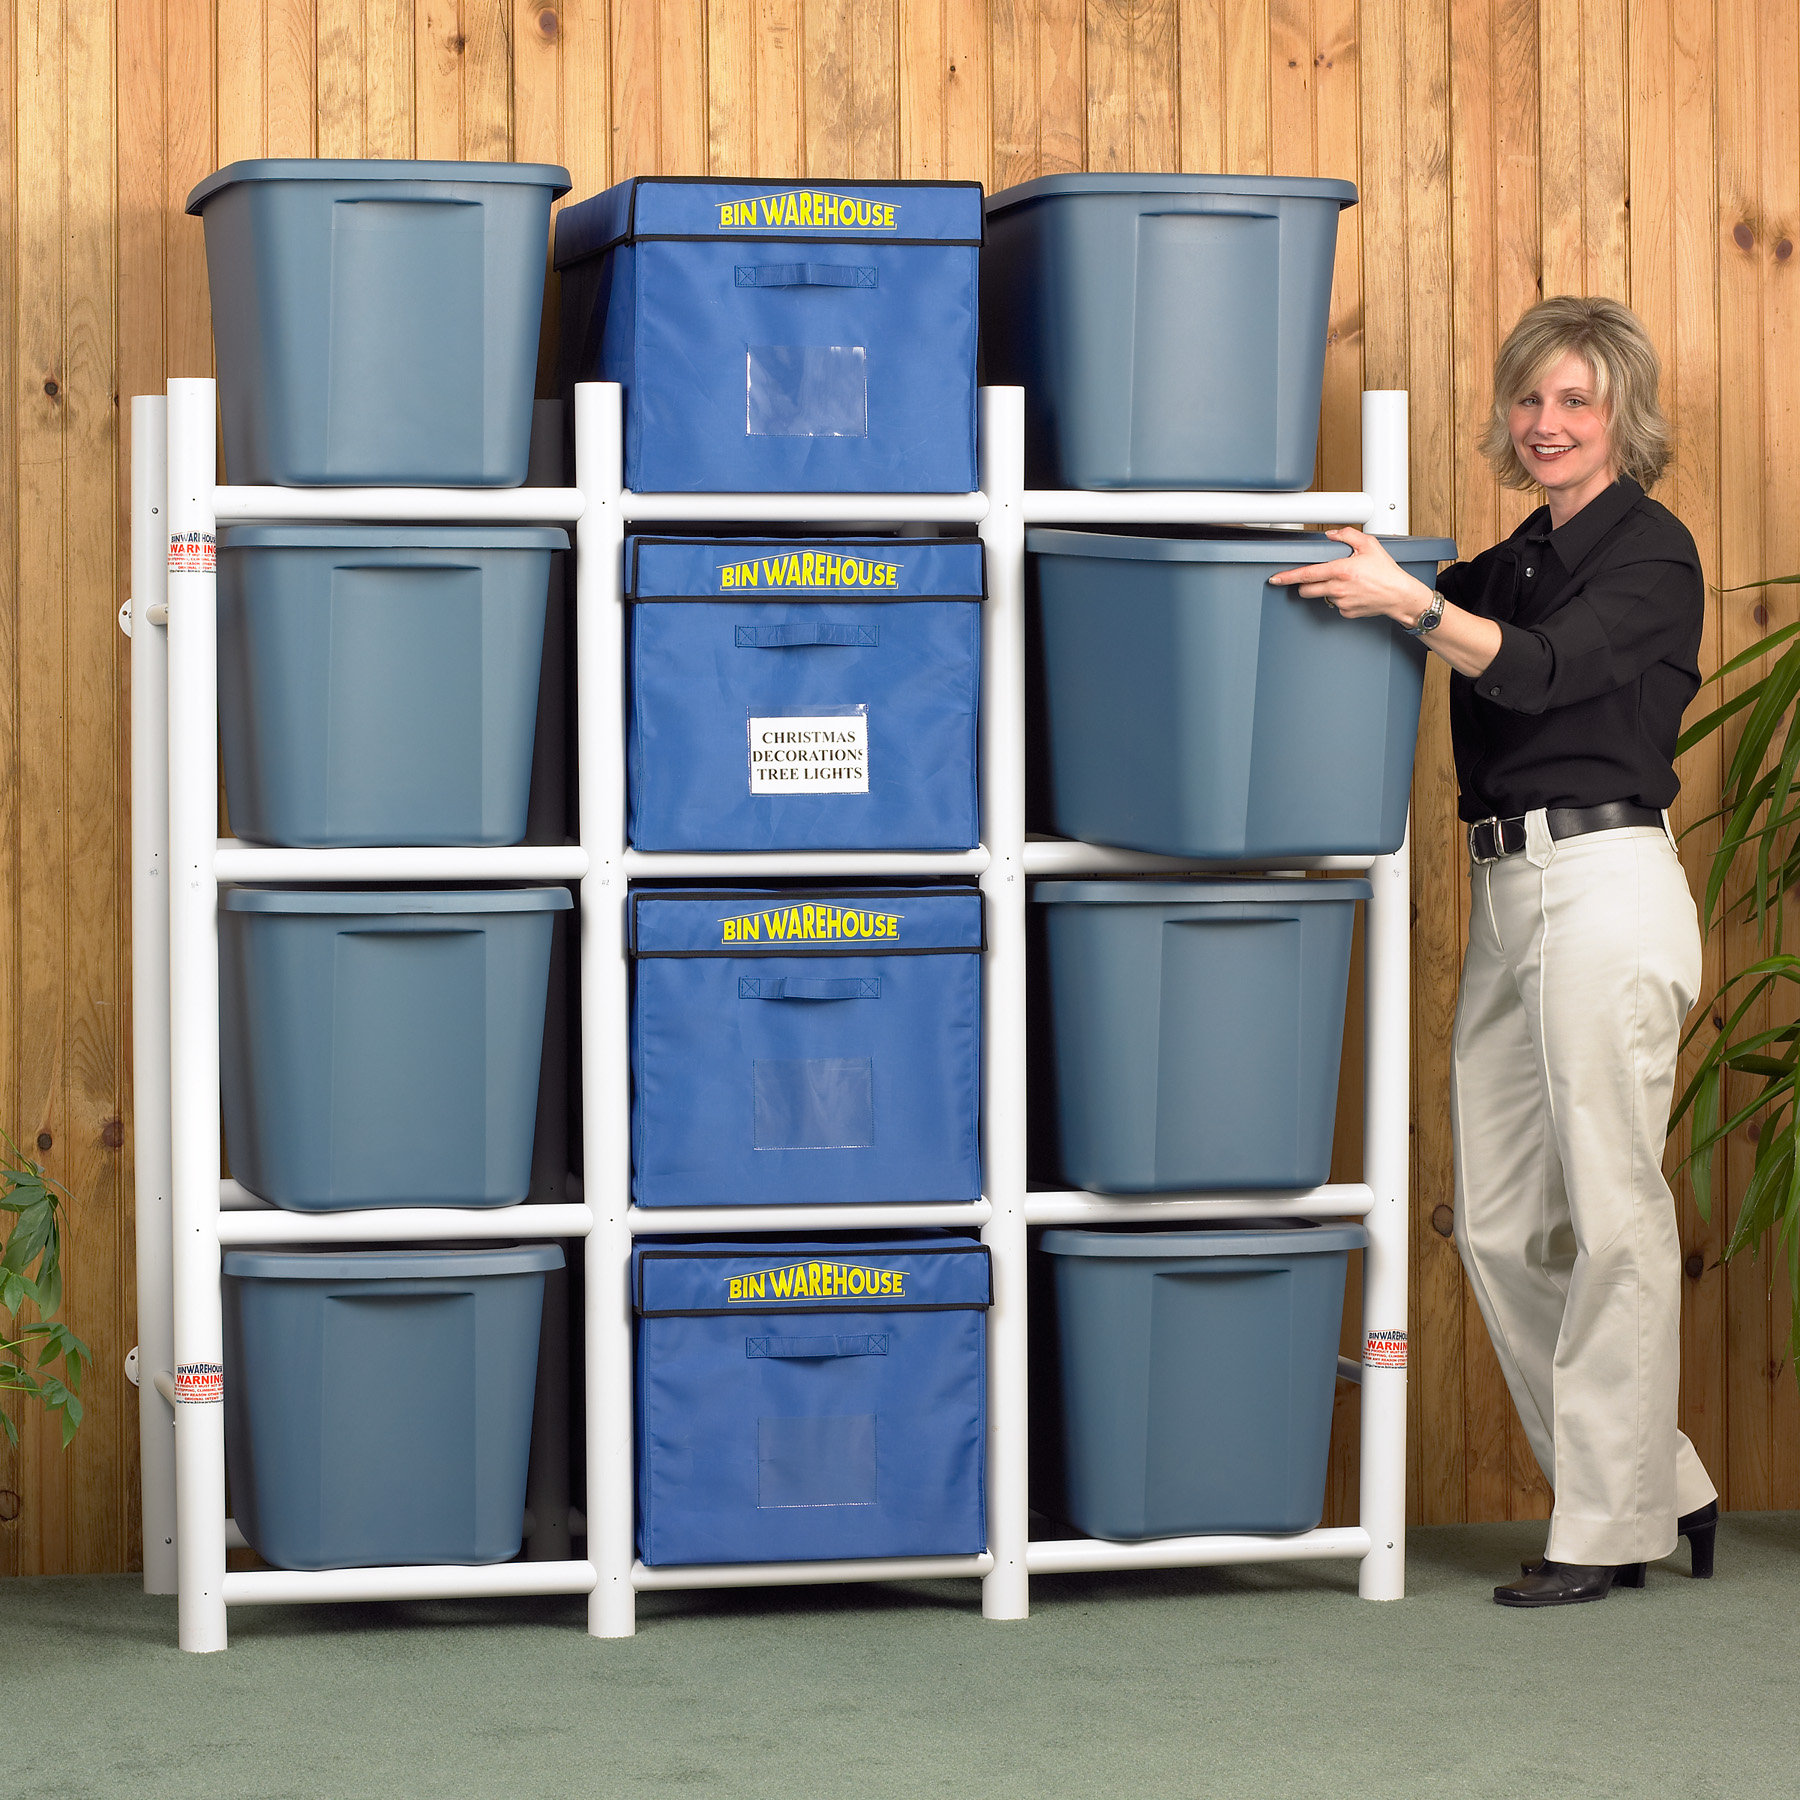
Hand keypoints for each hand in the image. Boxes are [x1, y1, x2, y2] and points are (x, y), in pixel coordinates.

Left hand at [1268, 527, 1437, 626]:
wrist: (1400, 595)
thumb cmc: (1387, 571)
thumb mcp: (1370, 545)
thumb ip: (1347, 535)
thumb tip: (1331, 535)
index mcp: (1341, 570)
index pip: (1306, 574)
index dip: (1287, 577)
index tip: (1275, 579)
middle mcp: (1338, 588)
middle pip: (1306, 590)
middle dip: (1304, 584)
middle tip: (1315, 578)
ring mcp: (1341, 603)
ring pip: (1321, 596)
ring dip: (1325, 589)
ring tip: (1344, 582)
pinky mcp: (1346, 613)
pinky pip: (1334, 604)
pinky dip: (1339, 598)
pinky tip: (1353, 592)